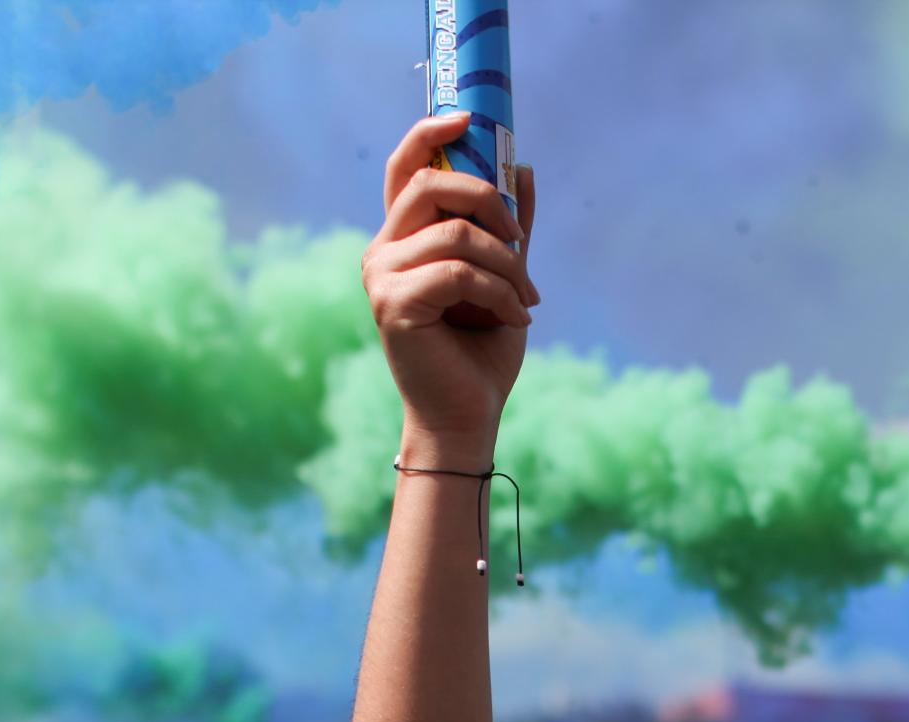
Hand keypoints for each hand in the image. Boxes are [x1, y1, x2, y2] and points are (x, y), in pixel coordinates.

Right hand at [363, 114, 539, 451]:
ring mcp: (381, 277)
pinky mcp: (393, 305)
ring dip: (507, 264)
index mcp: (403, 238)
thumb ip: (509, 227)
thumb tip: (525, 168)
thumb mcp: (505, 275)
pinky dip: (500, 292)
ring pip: (456, 234)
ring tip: (527, 298)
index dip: (429, 135)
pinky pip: (459, 273)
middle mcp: (382, 250)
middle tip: (521, 240)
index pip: (404, 168)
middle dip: (490, 202)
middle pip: (431, 185)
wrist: (469, 413)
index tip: (469, 120)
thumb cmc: (482, 348)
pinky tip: (518, 318)